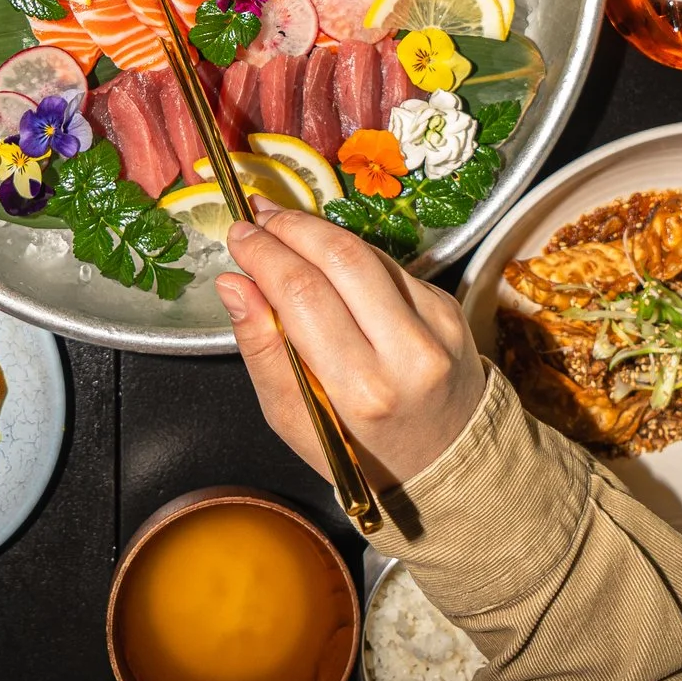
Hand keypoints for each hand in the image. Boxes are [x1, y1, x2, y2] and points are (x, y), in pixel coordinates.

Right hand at [218, 207, 485, 485]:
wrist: (446, 461)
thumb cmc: (359, 449)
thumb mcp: (295, 420)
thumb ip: (262, 351)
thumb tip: (234, 286)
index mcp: (363, 391)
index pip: (303, 295)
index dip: (265, 255)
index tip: (238, 236)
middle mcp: (408, 353)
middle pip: (340, 259)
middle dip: (291, 228)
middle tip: (256, 219)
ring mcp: (436, 326)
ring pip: (366, 252)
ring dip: (317, 230)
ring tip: (280, 226)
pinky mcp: (448, 307)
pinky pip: (389, 264)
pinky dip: (350, 254)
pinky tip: (324, 256)